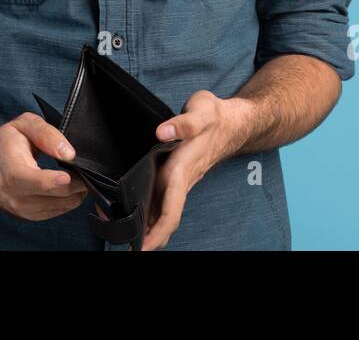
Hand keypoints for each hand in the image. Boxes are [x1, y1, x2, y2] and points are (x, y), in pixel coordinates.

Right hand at [0, 113, 87, 220]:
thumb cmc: (5, 142)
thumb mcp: (24, 125)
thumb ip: (46, 134)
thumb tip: (68, 153)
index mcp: (10, 169)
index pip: (34, 181)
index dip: (55, 181)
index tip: (70, 176)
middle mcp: (12, 194)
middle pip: (52, 196)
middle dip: (75, 186)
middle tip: (86, 171)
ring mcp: (19, 208)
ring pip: (58, 207)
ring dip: (73, 194)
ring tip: (78, 177)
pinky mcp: (27, 215)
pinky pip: (55, 212)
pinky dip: (66, 201)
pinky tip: (68, 187)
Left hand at [139, 91, 247, 250]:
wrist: (233, 121)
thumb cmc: (216, 117)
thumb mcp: (201, 112)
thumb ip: (183, 123)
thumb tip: (161, 132)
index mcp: (183, 171)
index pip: (171, 210)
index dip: (158, 232)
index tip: (143, 247)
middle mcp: (181, 180)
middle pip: (165, 218)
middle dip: (149, 236)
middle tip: (125, 245)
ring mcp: (181, 180)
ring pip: (164, 211)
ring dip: (149, 225)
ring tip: (125, 234)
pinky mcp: (179, 174)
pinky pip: (164, 199)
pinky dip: (151, 211)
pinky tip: (138, 213)